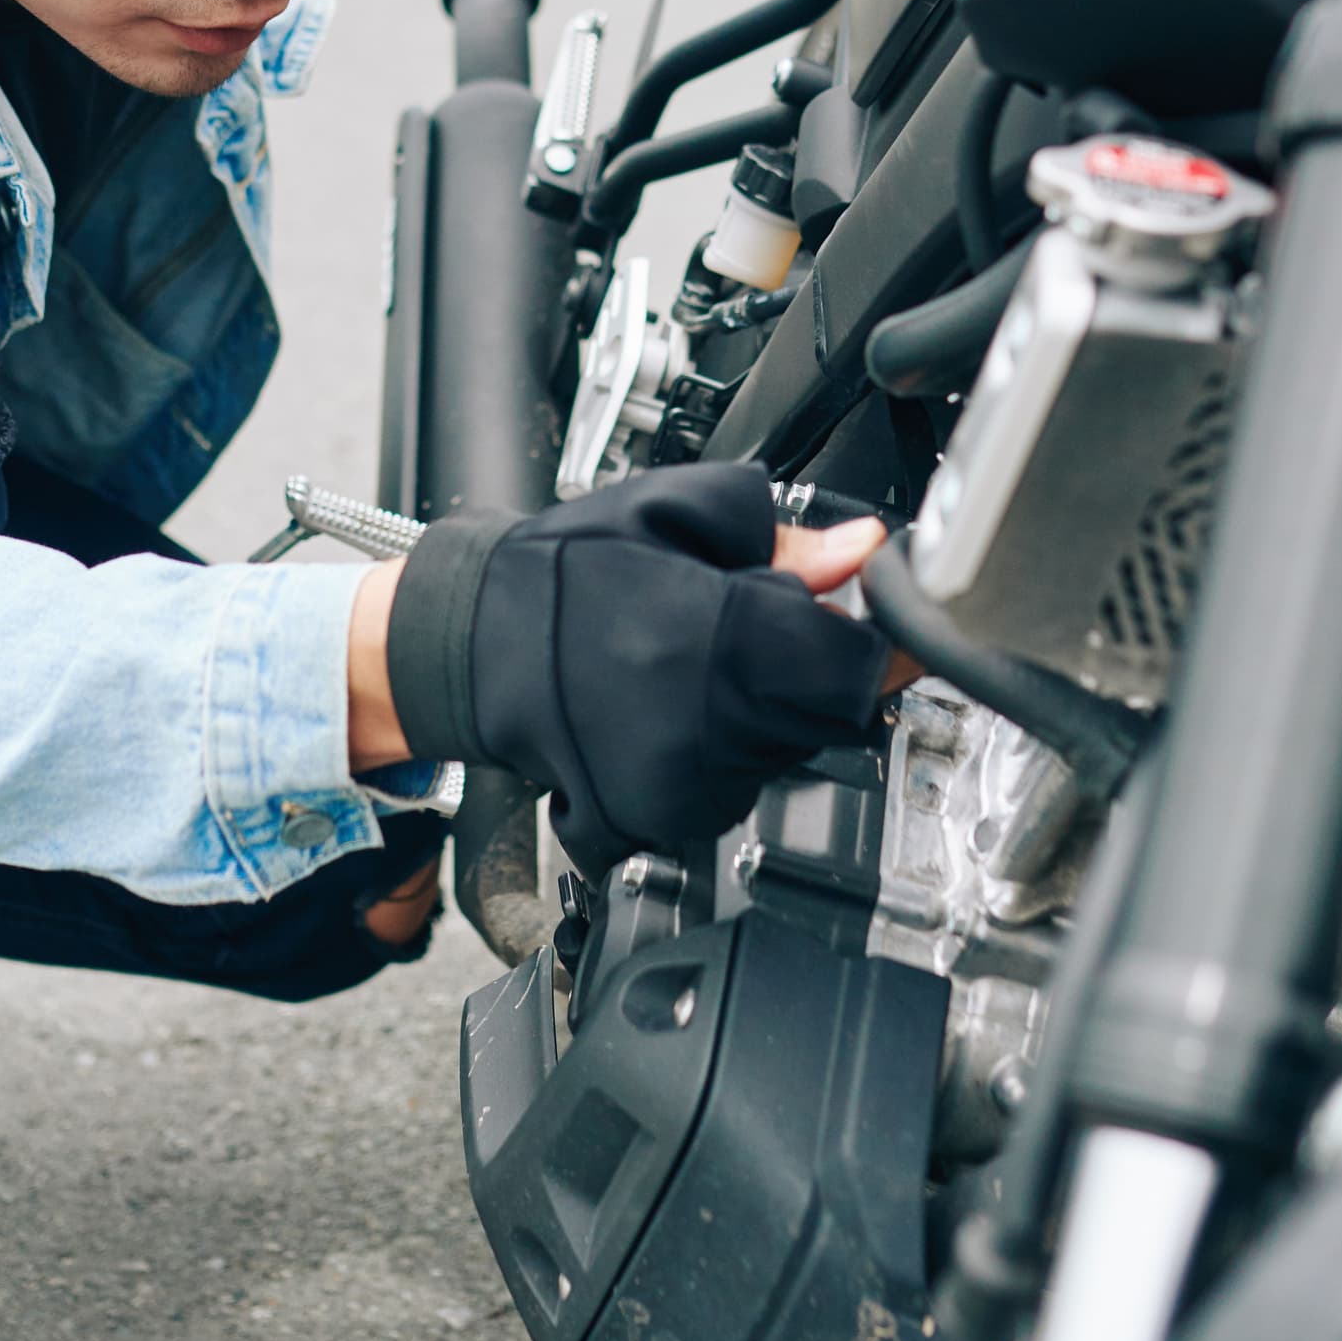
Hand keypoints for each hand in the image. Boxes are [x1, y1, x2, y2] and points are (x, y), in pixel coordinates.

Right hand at [353, 464, 899, 868]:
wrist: (468, 644)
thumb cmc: (562, 575)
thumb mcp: (675, 517)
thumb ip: (784, 534)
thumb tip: (863, 550)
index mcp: (716, 639)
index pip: (854, 668)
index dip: (873, 639)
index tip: (867, 617)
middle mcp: (704, 729)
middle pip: (828, 715)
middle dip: (813, 668)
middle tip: (763, 624)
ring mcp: (681, 789)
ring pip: (787, 753)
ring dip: (771, 709)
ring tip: (701, 661)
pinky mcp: (657, 823)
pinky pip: (735, 791)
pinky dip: (726, 752)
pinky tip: (680, 708)